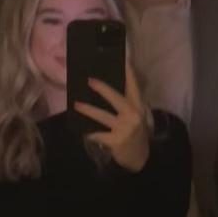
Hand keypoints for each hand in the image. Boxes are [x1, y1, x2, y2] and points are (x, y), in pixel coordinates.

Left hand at [74, 57, 150, 172]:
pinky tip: (82, 129)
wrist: (140, 159)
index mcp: (138, 106)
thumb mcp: (134, 117)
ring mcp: (125, 128)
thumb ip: (124, 104)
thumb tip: (102, 89)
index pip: (133, 86)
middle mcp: (133, 115)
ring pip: (103, 116)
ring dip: (88, 110)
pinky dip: (89, 132)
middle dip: (103, 88)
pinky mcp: (116, 140)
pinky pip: (98, 134)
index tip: (122, 58)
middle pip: (117, 98)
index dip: (128, 72)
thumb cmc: (134, 134)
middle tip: (89, 80)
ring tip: (76, 104)